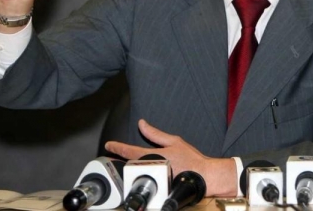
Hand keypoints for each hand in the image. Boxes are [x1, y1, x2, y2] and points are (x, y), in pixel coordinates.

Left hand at [105, 119, 236, 196]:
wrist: (203, 176)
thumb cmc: (191, 160)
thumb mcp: (173, 141)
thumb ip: (155, 134)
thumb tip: (142, 124)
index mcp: (152, 155)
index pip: (129, 150)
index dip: (117, 147)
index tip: (109, 145)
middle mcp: (149, 168)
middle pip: (128, 164)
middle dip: (118, 160)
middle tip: (110, 157)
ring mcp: (152, 179)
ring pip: (134, 174)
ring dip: (126, 169)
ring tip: (119, 165)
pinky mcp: (157, 187)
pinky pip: (144, 181)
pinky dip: (138, 177)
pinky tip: (135, 176)